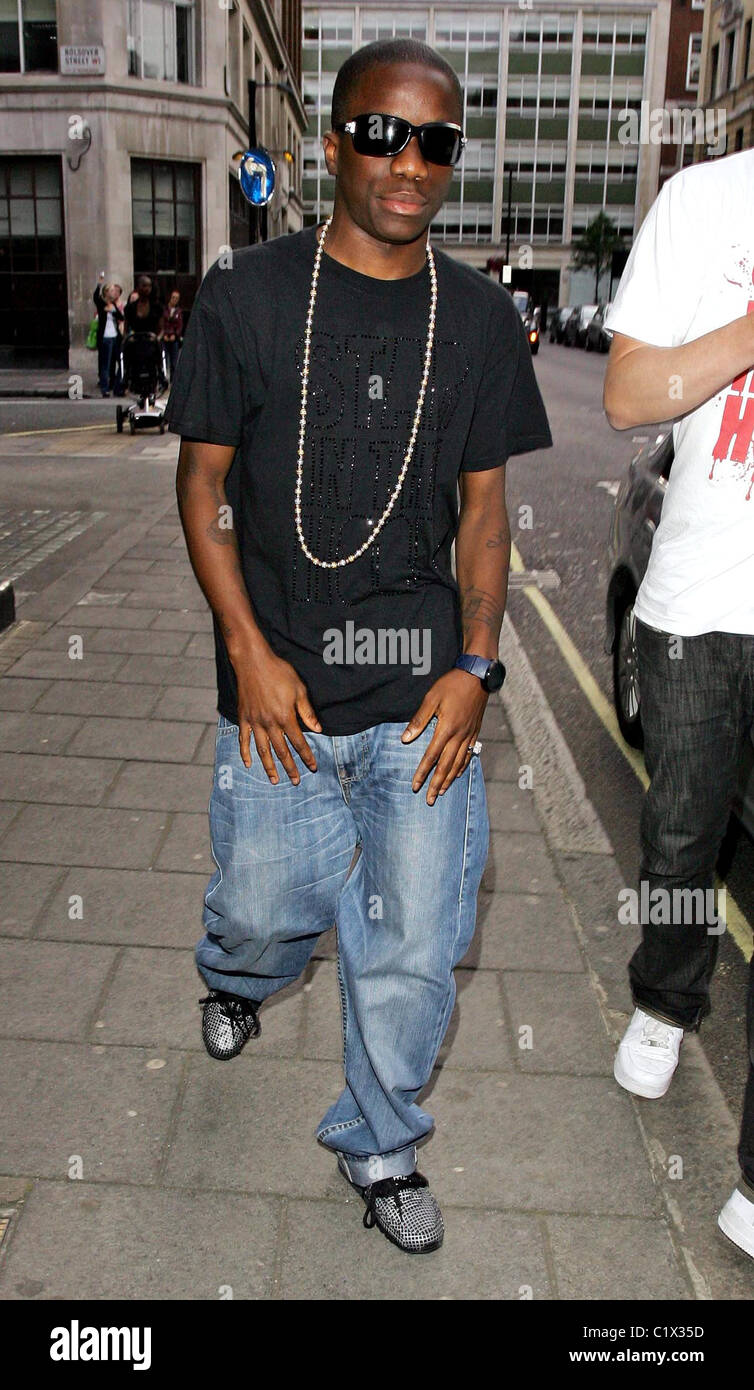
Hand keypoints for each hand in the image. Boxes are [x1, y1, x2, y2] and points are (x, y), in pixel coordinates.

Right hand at [230, 644, 321, 783]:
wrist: (253, 661)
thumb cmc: (278, 672)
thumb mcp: (299, 689)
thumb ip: (307, 711)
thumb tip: (318, 729)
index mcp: (285, 717)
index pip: (299, 742)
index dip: (307, 756)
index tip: (313, 767)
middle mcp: (270, 723)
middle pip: (282, 751)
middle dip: (290, 767)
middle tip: (296, 781)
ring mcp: (255, 722)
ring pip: (263, 750)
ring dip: (269, 766)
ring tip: (275, 780)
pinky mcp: (244, 717)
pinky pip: (244, 739)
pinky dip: (245, 752)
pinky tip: (249, 764)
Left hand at [401, 669, 487, 804]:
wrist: (478, 676)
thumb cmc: (452, 684)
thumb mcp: (431, 698)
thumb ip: (419, 720)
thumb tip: (405, 738)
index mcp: (446, 728)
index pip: (431, 756)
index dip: (423, 772)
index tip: (415, 785)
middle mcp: (459, 735)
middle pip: (446, 766)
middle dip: (436, 784)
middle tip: (430, 799)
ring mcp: (469, 735)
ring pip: (458, 763)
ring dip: (449, 779)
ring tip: (442, 792)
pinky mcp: (475, 732)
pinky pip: (469, 754)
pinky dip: (462, 767)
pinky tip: (457, 774)